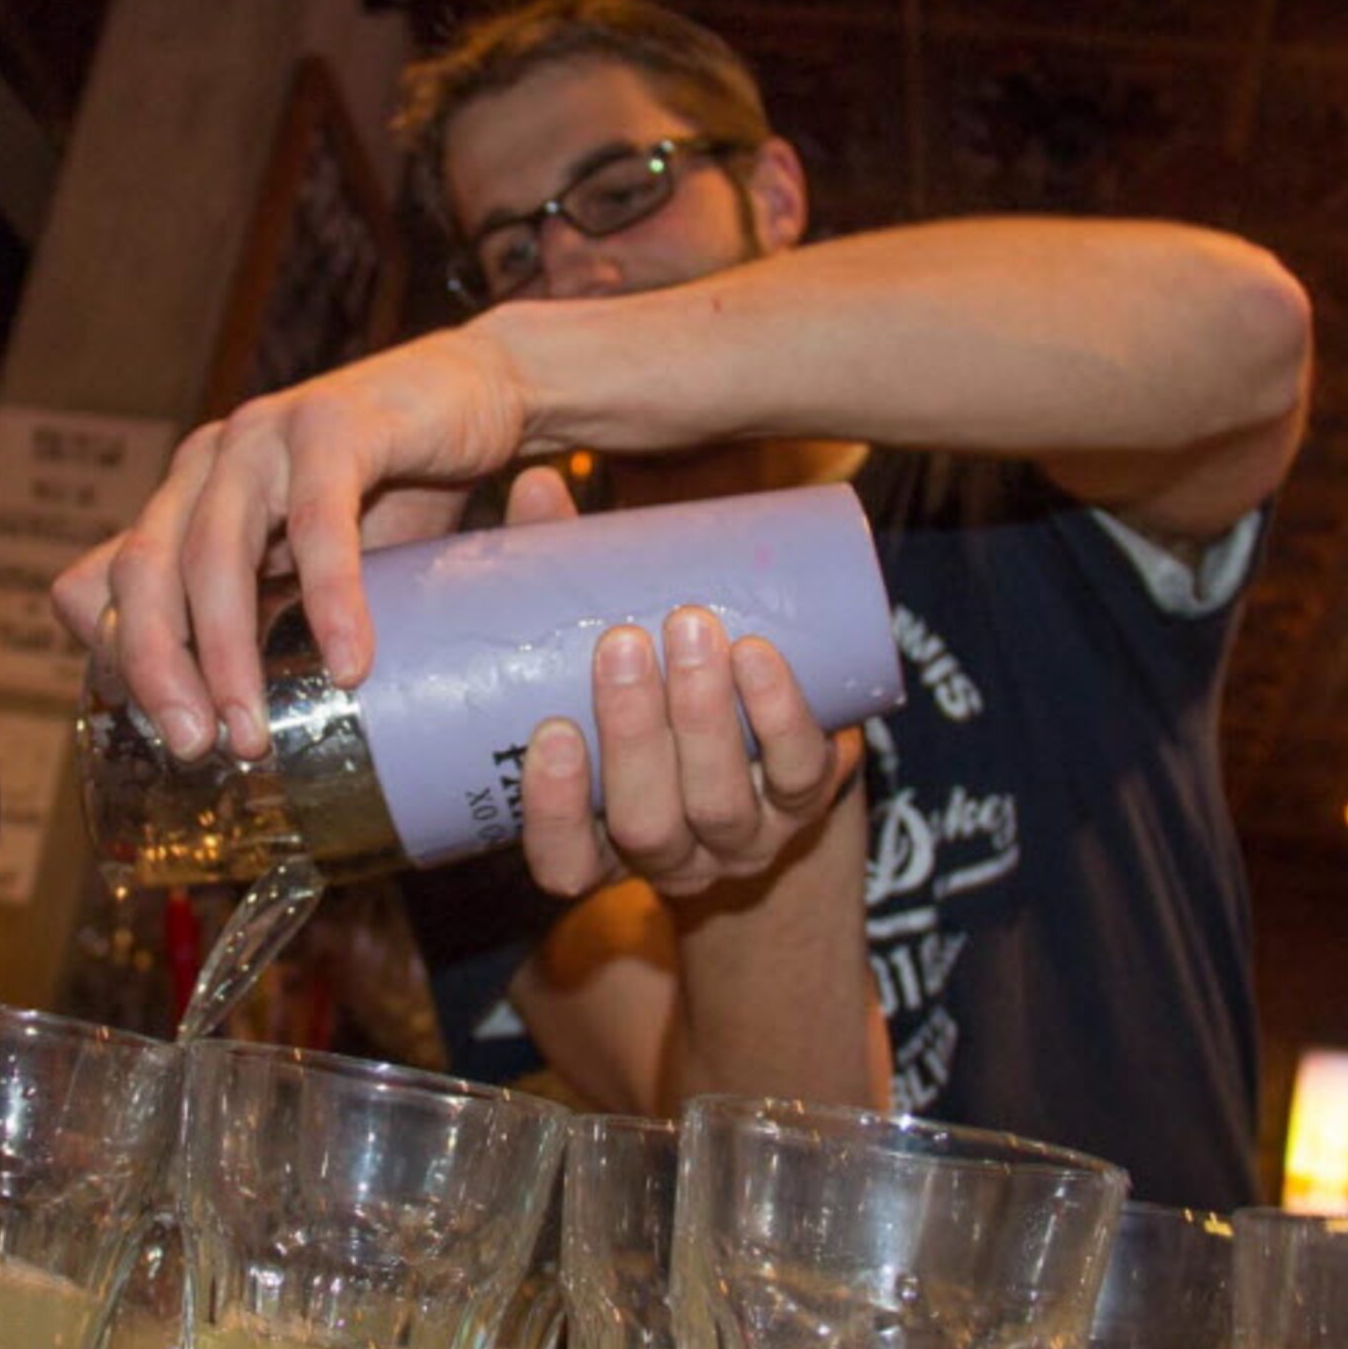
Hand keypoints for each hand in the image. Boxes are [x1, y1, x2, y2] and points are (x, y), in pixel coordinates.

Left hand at [47, 327, 539, 758]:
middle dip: (158, 671)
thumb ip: (264, 614)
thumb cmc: (396, 492)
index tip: (163, 733)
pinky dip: (329, 600)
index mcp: (184, 500)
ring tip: (255, 732)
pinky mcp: (332, 423)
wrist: (480, 396)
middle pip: (143, 572)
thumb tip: (235, 724)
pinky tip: (350, 664)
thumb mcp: (309, 566)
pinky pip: (316, 522)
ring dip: (228, 654)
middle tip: (195, 750)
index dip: (116, 660)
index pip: (102, 583)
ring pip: (214, 553)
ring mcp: (262, 436)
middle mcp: (206, 463)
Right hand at [511, 464, 858, 900]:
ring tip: (690, 627)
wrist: (766, 751)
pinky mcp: (808, 798)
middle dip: (635, 736)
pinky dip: (782, 714)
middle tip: (623, 642)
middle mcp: (671, 857)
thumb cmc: (651, 696)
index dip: (554, 813)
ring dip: (706, 716)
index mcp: (598, 845)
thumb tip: (540, 485)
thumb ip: (558, 586)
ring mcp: (744, 836)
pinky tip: (759, 656)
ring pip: (722, 802)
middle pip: (646, 825)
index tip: (551, 732)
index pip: (562, 864)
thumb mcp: (592, 659)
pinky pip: (801, 770)